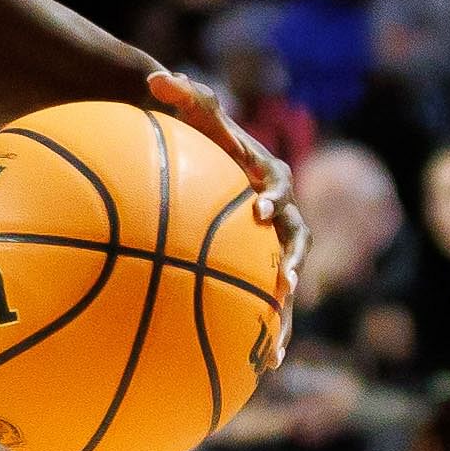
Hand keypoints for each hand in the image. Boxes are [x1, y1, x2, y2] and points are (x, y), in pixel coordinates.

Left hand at [147, 68, 303, 367]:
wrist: (189, 155)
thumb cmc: (188, 131)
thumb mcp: (187, 109)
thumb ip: (180, 92)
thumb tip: (156, 76)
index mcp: (263, 176)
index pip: (276, 185)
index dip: (274, 198)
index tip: (260, 212)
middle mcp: (273, 212)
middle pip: (293, 243)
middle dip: (292, 268)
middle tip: (287, 289)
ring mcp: (263, 245)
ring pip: (281, 287)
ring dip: (281, 320)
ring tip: (271, 357)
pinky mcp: (248, 269)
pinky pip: (253, 304)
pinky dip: (252, 335)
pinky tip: (244, 374)